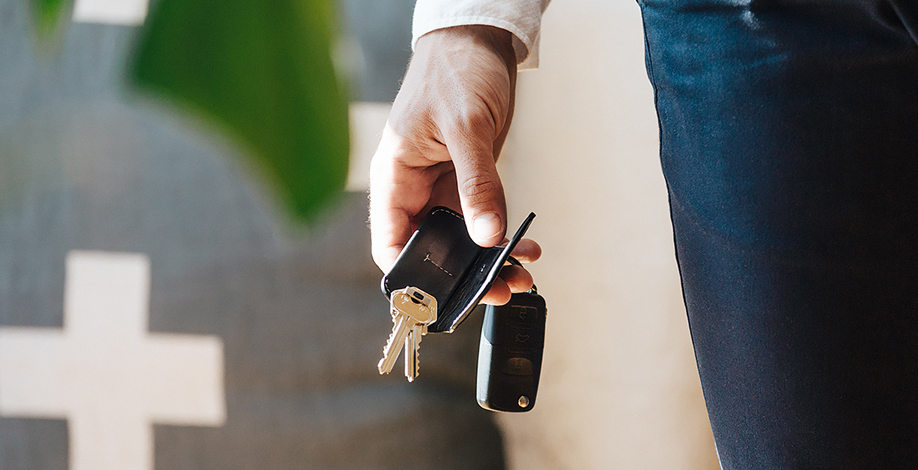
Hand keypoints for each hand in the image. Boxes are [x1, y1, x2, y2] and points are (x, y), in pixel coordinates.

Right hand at [369, 25, 540, 304]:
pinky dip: (503, 236)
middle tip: (499, 289)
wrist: (476, 41)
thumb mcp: (466, 128)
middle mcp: (415, 189)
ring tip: (521, 274)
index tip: (443, 298)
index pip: (391, 243)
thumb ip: (477, 184)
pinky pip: (483, 219)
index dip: (411, 277)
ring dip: (489, 261)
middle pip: (430, 250)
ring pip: (460, 240)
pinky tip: (525, 246)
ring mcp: (442, 187)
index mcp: (395, 177)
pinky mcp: (467, 181)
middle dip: (462, 275)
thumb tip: (486, 236)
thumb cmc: (454, 70)